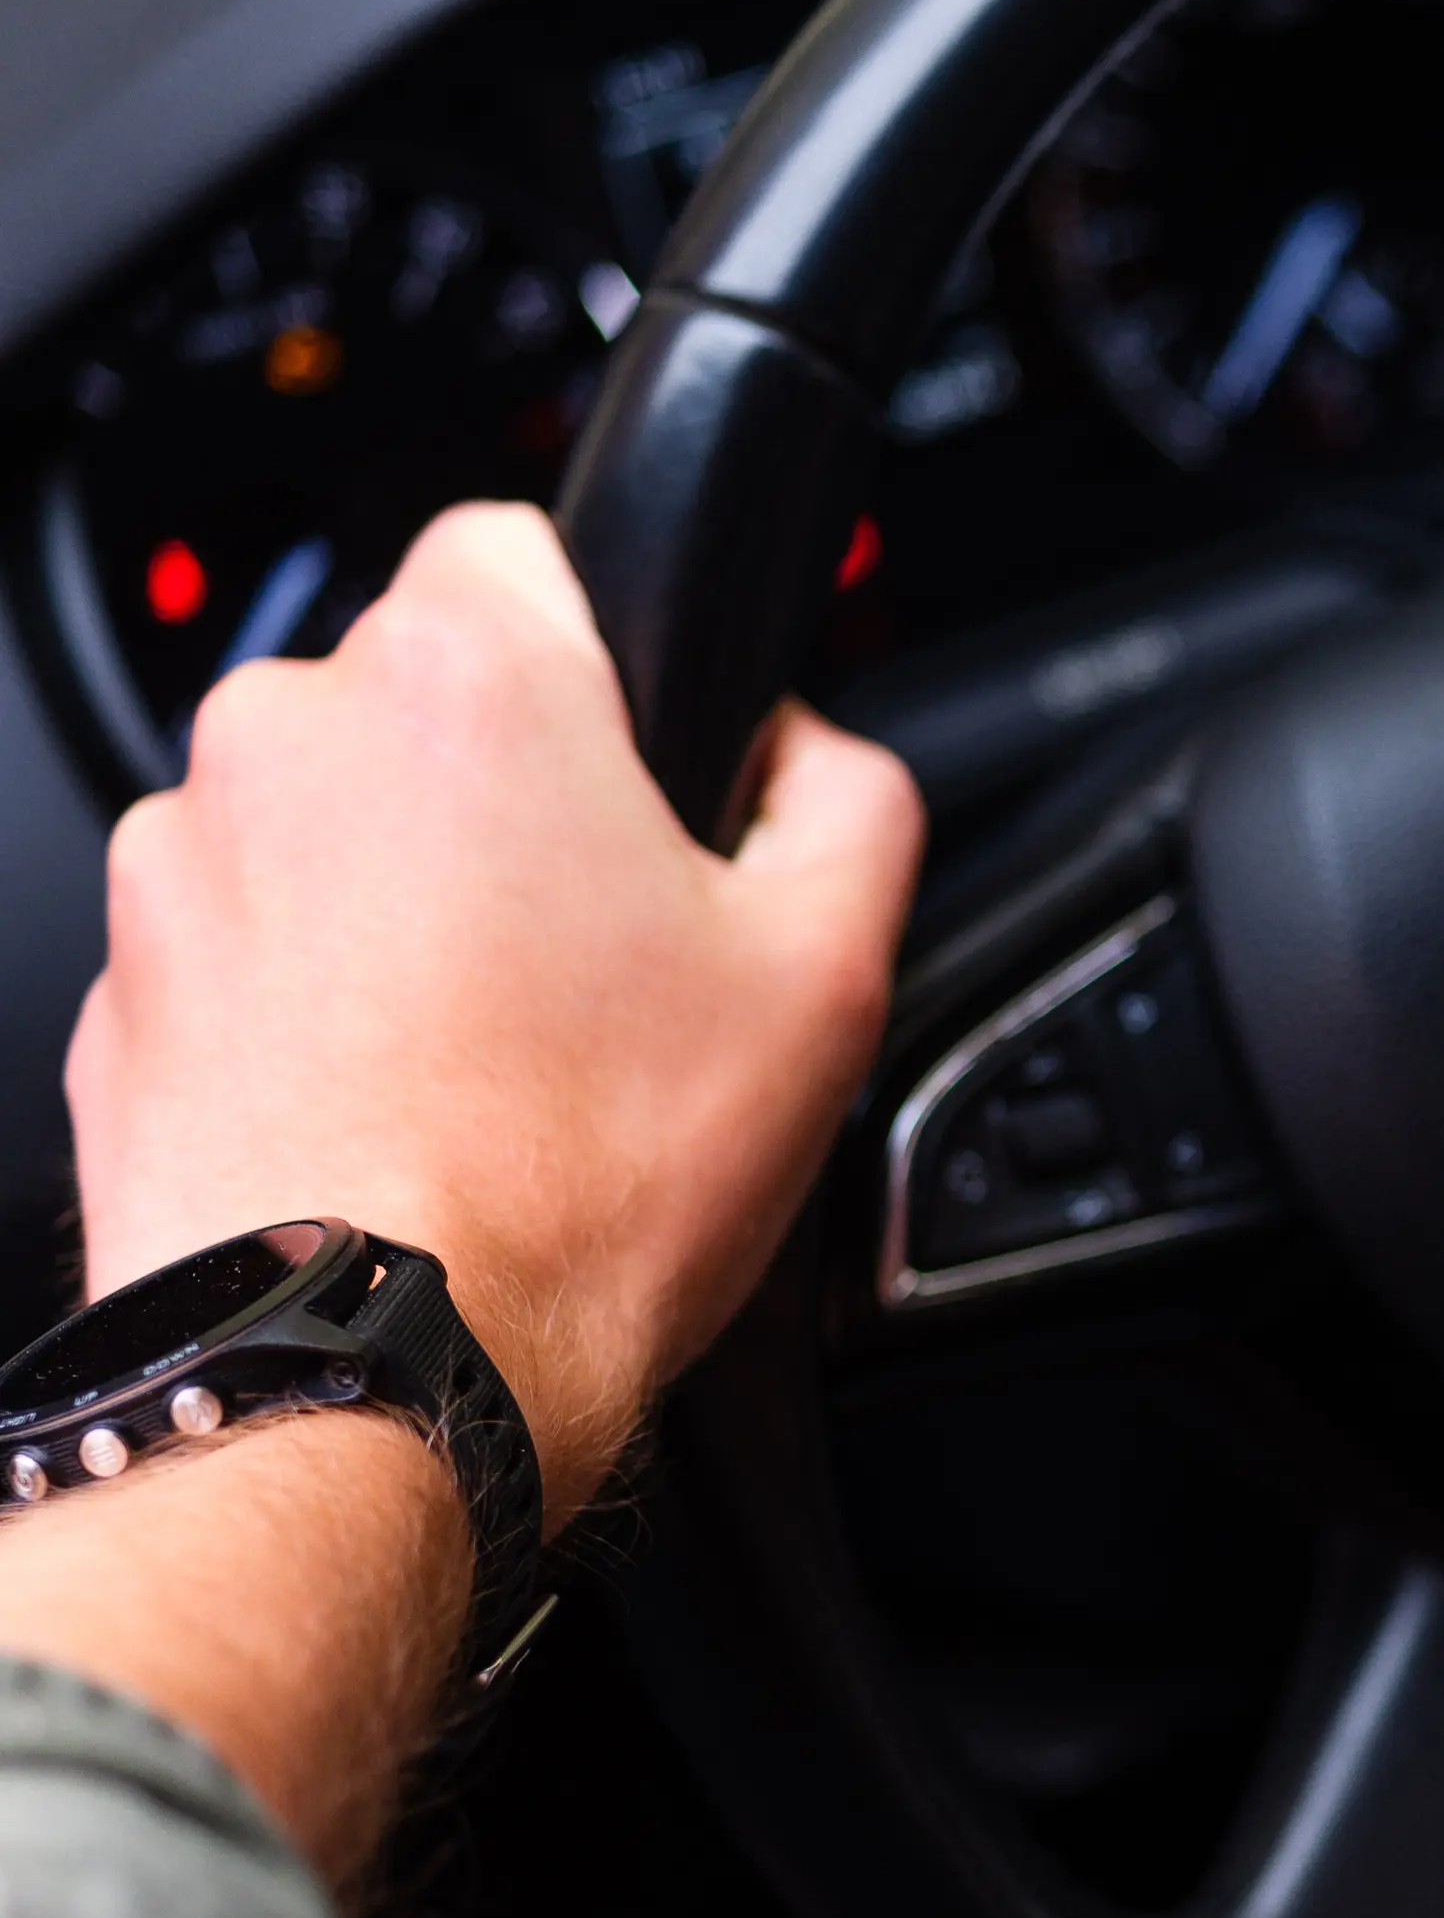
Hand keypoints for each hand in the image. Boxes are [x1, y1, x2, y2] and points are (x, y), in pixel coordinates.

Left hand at [67, 503, 922, 1521]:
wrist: (369, 1374)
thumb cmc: (578, 1187)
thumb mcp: (834, 976)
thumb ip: (848, 800)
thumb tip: (809, 758)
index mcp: (468, 679)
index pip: (527, 543)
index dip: (606, 657)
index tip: (640, 776)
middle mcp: (290, 734)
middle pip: (423, 701)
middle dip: (506, 800)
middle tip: (598, 958)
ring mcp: (180, 862)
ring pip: (326, 829)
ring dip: (401, 906)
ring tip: (497, 1060)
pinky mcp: (121, 987)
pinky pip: (245, 953)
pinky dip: (315, 1009)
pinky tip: (402, 1113)